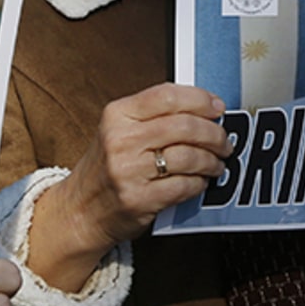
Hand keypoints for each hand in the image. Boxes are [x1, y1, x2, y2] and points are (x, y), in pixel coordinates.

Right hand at [26, 83, 229, 290]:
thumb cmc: (106, 168)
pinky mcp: (139, 200)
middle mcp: (120, 139)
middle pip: (185, 126)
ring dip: (212, 161)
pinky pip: (184, 186)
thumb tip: (204, 109)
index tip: (218, 107)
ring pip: (189, 156)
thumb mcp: (118, 130)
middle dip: (214, 134)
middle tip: (224, 141)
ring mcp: (128, 171)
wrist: (80, 210)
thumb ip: (154, 116)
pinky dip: (200, 183)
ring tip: (216, 164)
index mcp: (117, 114)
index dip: (200, 99)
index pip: (167, 95)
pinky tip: (201, 181)